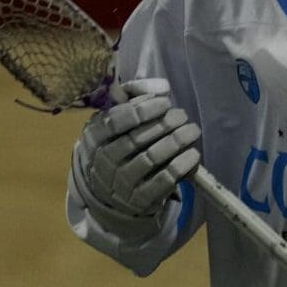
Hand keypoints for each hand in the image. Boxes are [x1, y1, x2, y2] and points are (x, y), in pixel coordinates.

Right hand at [70, 78, 200, 236]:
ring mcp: (121, 183)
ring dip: (176, 141)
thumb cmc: (120, 146)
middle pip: (136, 139)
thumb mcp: (119, 118)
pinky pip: (163, 180)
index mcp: (93, 137)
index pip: (115, 121)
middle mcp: (103, 161)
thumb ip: (137, 94)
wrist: (113, 194)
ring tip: (192, 130)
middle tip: (182, 115)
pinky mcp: (140, 200)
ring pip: (151, 158)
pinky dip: (181, 165)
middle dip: (164, 124)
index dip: (143, 109)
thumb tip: (162, 87)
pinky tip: (193, 154)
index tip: (164, 102)